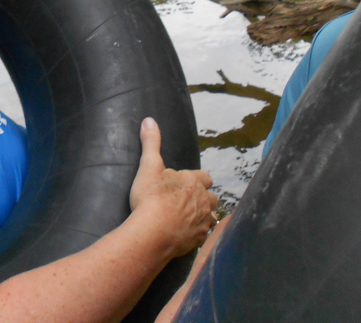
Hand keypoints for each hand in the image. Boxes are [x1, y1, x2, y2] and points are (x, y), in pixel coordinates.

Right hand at [129, 117, 218, 257]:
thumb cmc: (150, 198)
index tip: (186, 183)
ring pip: (211, 217)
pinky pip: (203, 235)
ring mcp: (203, 222)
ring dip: (203, 216)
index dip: (198, 180)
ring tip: (188, 218)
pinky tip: (186, 234)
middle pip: (212, 198)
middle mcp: (203, 201)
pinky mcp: (199, 240)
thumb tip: (149, 120)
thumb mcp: (148, 166)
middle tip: (187, 201)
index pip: (205, 177)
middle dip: (203, 198)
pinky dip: (197, 234)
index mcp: (193, 181)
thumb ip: (151, 143)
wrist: (152, 232)